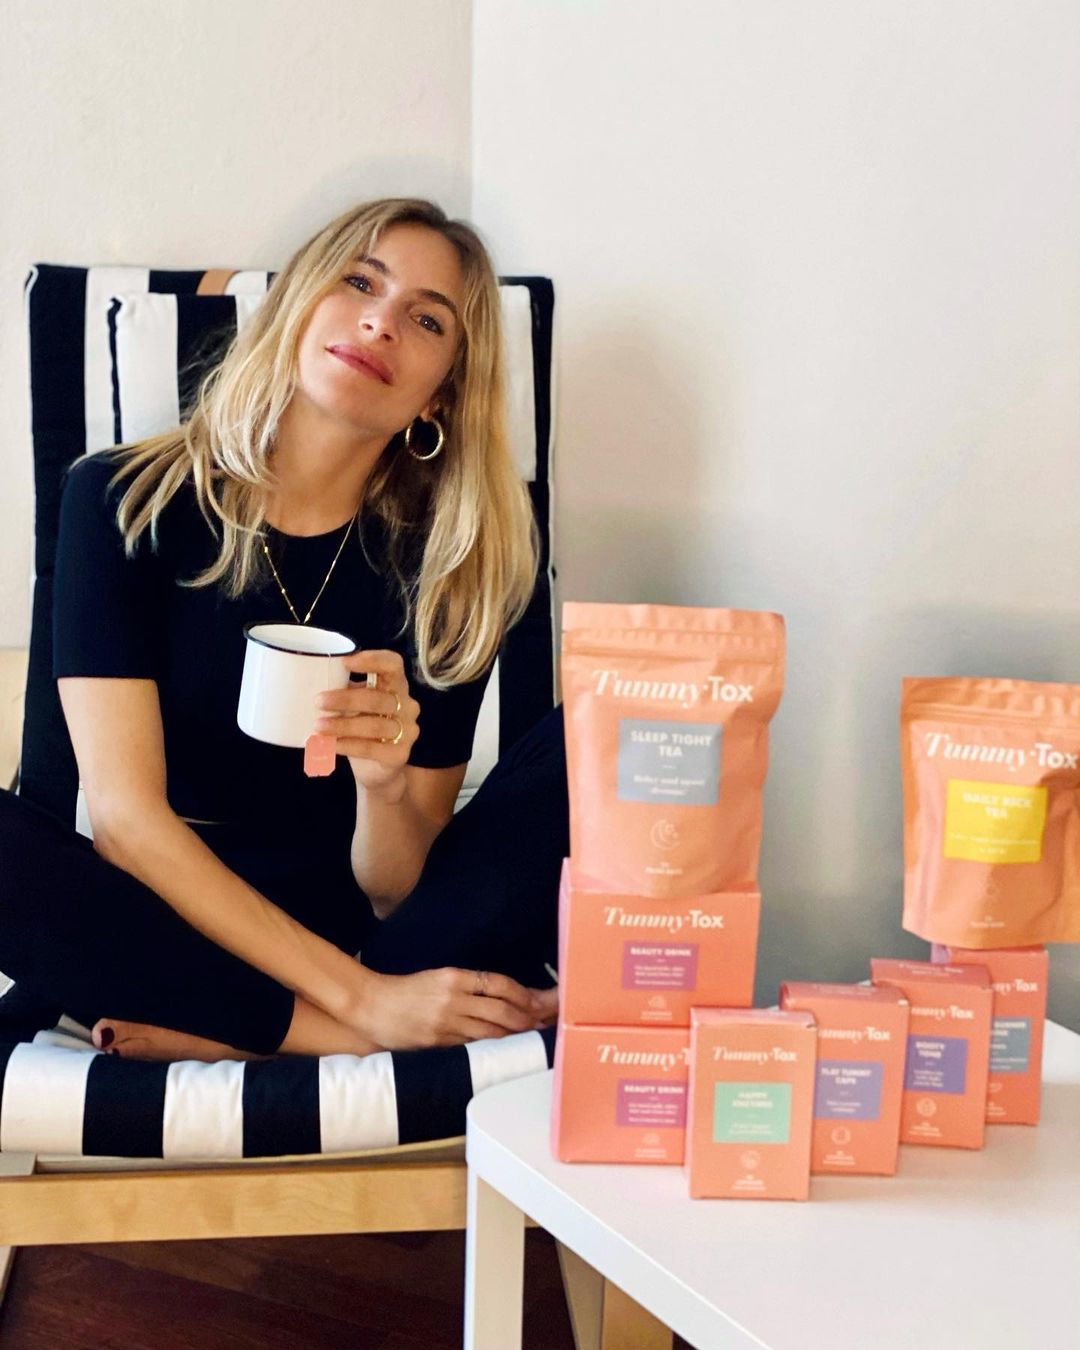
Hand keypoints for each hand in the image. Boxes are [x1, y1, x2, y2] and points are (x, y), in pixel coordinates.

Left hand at [313, 649, 419, 796]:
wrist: (376, 769)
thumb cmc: (362, 727)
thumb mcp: (355, 705)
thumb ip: (345, 691)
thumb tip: (312, 680)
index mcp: (396, 686)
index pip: (393, 665)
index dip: (373, 660)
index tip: (345, 663)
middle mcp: (407, 706)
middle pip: (378, 697)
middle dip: (345, 699)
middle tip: (318, 702)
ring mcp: (407, 731)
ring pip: (374, 725)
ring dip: (342, 725)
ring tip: (318, 726)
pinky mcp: (399, 754)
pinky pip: (371, 747)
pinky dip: (347, 745)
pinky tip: (330, 744)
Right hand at [348, 966, 552, 1050]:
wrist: (371, 1006)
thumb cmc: (406, 991)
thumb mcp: (438, 978)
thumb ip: (469, 986)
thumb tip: (504, 996)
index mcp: (453, 976)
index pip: (499, 984)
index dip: (524, 993)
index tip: (542, 999)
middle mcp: (452, 998)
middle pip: (502, 1009)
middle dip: (530, 1016)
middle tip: (550, 1020)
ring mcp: (446, 1023)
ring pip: (492, 1031)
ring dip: (518, 1034)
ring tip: (537, 1035)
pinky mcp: (438, 1043)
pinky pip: (474, 1045)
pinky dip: (495, 1046)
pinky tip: (509, 1047)